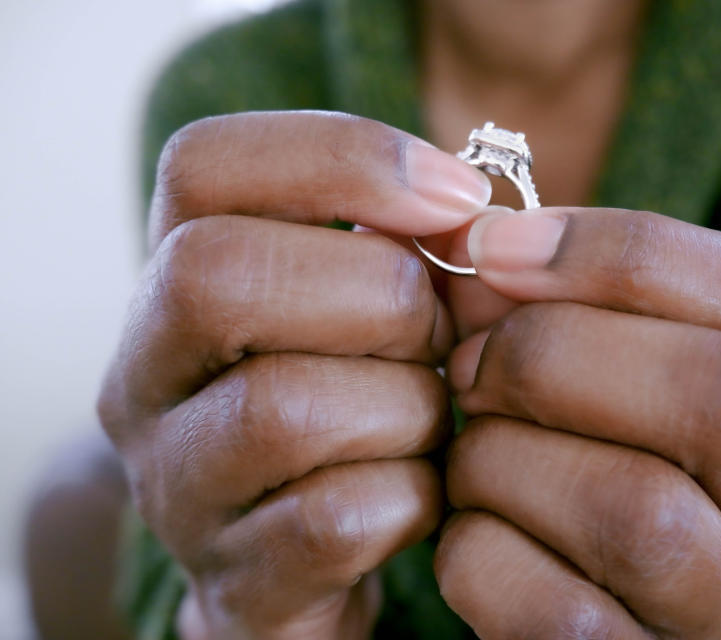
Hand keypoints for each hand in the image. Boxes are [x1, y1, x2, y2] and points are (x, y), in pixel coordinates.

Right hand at [97, 111, 490, 638]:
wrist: (310, 563)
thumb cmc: (357, 401)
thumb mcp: (372, 308)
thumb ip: (410, 247)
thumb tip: (467, 215)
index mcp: (175, 281)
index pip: (202, 166)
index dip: (343, 158)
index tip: (457, 196)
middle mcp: (146, 377)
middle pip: (217, 275)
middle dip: (378, 294)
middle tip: (435, 335)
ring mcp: (177, 486)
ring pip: (285, 407)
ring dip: (407, 406)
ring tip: (432, 419)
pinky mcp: (236, 580)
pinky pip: (335, 518)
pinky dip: (412, 499)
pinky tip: (423, 492)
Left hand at [434, 207, 720, 638]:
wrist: (567, 603)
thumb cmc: (566, 454)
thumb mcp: (574, 369)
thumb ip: (527, 298)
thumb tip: (457, 236)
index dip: (616, 250)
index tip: (493, 247)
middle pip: (715, 393)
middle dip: (551, 356)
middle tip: (468, 367)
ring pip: (634, 509)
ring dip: (502, 462)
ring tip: (466, 456)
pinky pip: (559, 610)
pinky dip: (480, 556)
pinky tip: (468, 535)